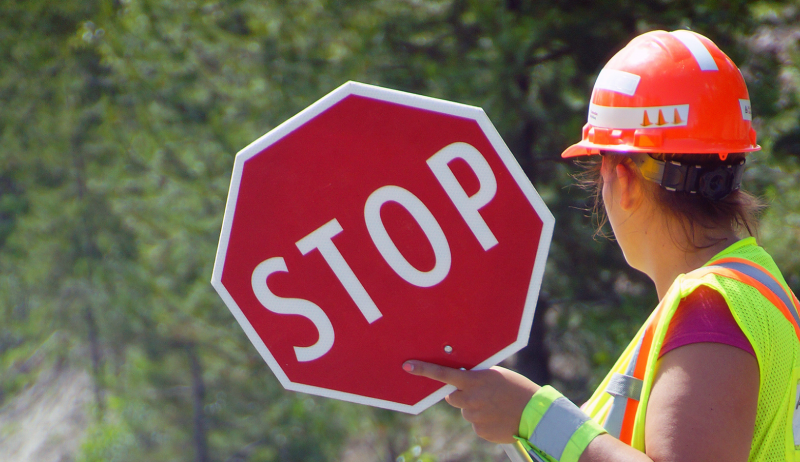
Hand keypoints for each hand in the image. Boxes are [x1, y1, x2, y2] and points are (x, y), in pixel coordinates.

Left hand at [402, 360, 539, 443]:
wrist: (536, 415)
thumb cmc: (518, 390)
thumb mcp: (497, 376)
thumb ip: (476, 378)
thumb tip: (463, 381)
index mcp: (475, 381)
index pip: (444, 374)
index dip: (424, 370)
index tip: (408, 366)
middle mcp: (471, 399)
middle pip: (452, 397)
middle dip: (461, 395)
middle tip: (480, 394)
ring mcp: (474, 417)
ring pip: (466, 412)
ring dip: (476, 409)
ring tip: (497, 407)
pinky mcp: (480, 431)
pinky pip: (476, 425)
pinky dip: (484, 421)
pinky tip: (499, 418)